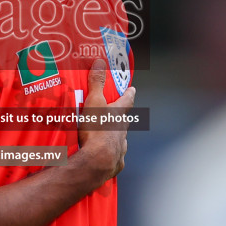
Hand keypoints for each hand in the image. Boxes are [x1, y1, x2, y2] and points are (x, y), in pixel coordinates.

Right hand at [76, 58, 135, 183]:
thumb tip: (100, 62)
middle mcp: (122, 131)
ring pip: (120, 138)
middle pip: (124, 120)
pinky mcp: (115, 162)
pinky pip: (115, 155)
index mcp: (118, 115)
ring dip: (115, 135)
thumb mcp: (94, 102)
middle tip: (117, 111)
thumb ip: (96, 83)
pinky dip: (111, 153)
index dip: (129, 93)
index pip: (127, 100)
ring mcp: (121, 147)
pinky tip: (104, 155)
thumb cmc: (97, 130)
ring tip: (107, 134)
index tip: (132, 89)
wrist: (98, 160)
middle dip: (121, 116)